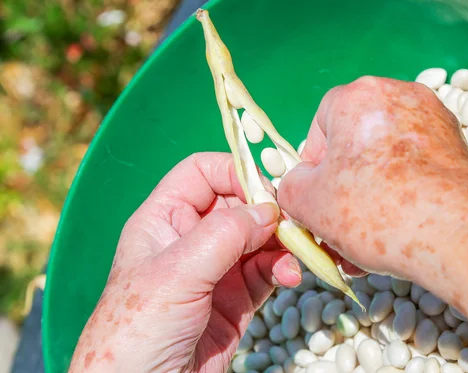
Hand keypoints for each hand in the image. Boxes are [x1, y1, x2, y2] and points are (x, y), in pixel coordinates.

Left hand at [69, 152, 301, 372]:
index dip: (234, 171)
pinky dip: (284, 268)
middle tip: (293, 223)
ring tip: (296, 256)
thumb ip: (223, 236)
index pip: (202, 173)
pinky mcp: (237, 299)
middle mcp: (191, 239)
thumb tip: (268, 210)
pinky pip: (268, 270)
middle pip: (239, 204)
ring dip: (283, 243)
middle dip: (269, 210)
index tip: (266, 188)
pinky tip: (290, 277)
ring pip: (260, 238)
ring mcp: (216, 269)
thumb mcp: (176, 274)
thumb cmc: (136, 331)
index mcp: (164, 219)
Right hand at [278, 76, 467, 281]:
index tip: (318, 200)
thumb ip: (291, 186)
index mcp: (358, 96)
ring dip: (370, 199)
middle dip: (343, 188)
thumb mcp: (308, 202)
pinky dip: (402, 196)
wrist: (459, 234)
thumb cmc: (375, 209)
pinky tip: (395, 234)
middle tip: (339, 225)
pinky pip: (415, 170)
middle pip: (356, 145)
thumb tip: (302, 183)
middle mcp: (399, 95)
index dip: (313, 168)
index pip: (320, 126)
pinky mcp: (458, 148)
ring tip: (365, 241)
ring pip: (386, 162)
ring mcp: (435, 120)